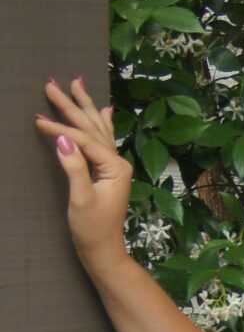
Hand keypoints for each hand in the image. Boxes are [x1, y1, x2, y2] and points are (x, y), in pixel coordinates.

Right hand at [36, 77, 133, 264]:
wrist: (103, 248)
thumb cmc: (92, 228)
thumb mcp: (80, 199)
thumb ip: (74, 168)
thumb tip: (63, 139)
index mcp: (116, 167)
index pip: (85, 140)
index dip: (61, 128)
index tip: (37, 119)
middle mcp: (119, 162)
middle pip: (92, 128)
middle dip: (72, 105)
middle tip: (53, 83)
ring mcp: (115, 166)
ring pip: (97, 129)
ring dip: (85, 107)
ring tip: (77, 84)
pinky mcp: (108, 171)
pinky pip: (102, 139)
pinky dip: (100, 123)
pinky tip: (103, 110)